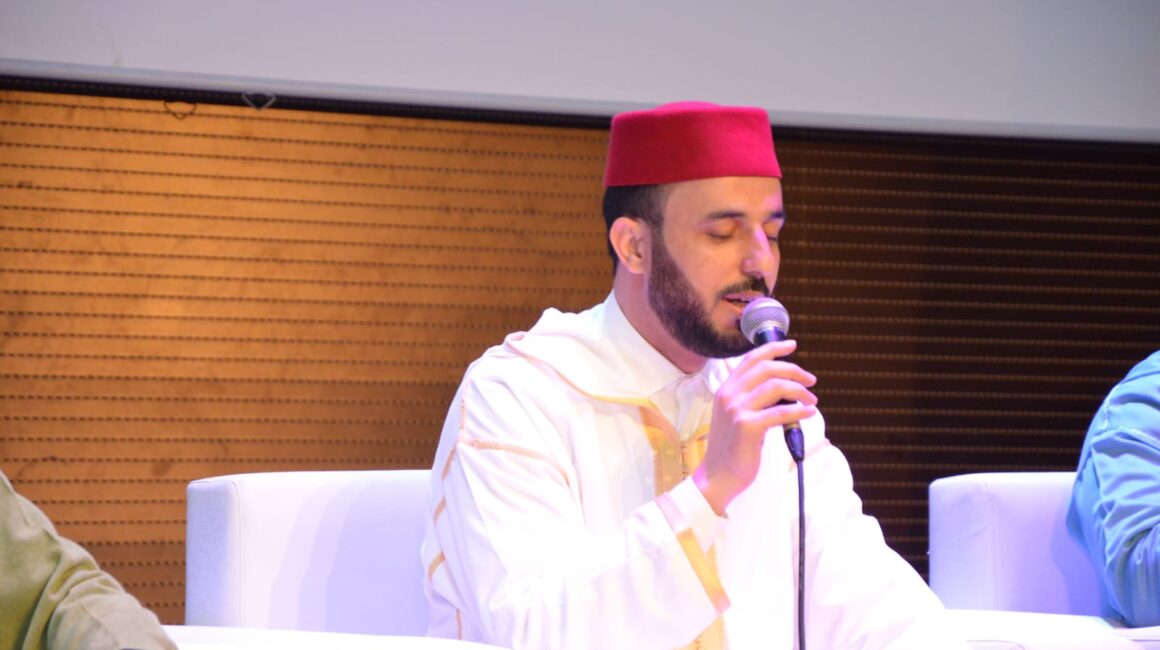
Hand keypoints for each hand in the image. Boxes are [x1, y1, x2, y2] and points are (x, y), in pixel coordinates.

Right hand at [693, 339, 816, 514]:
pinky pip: (780, 412)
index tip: (792, 345)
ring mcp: (737, 410)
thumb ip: (751, 398)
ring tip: (811, 401)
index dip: (773, 348)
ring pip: (776, 387)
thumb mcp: (736, 416)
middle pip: (767, 368)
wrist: (718, 476)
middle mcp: (729, 395)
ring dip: (800, 391)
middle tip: (811, 381)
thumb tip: (784, 388)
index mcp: (726, 389)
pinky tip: (808, 413)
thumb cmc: (732, 448)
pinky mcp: (747, 426)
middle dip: (794, 370)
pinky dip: (799, 411)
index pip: (751, 359)